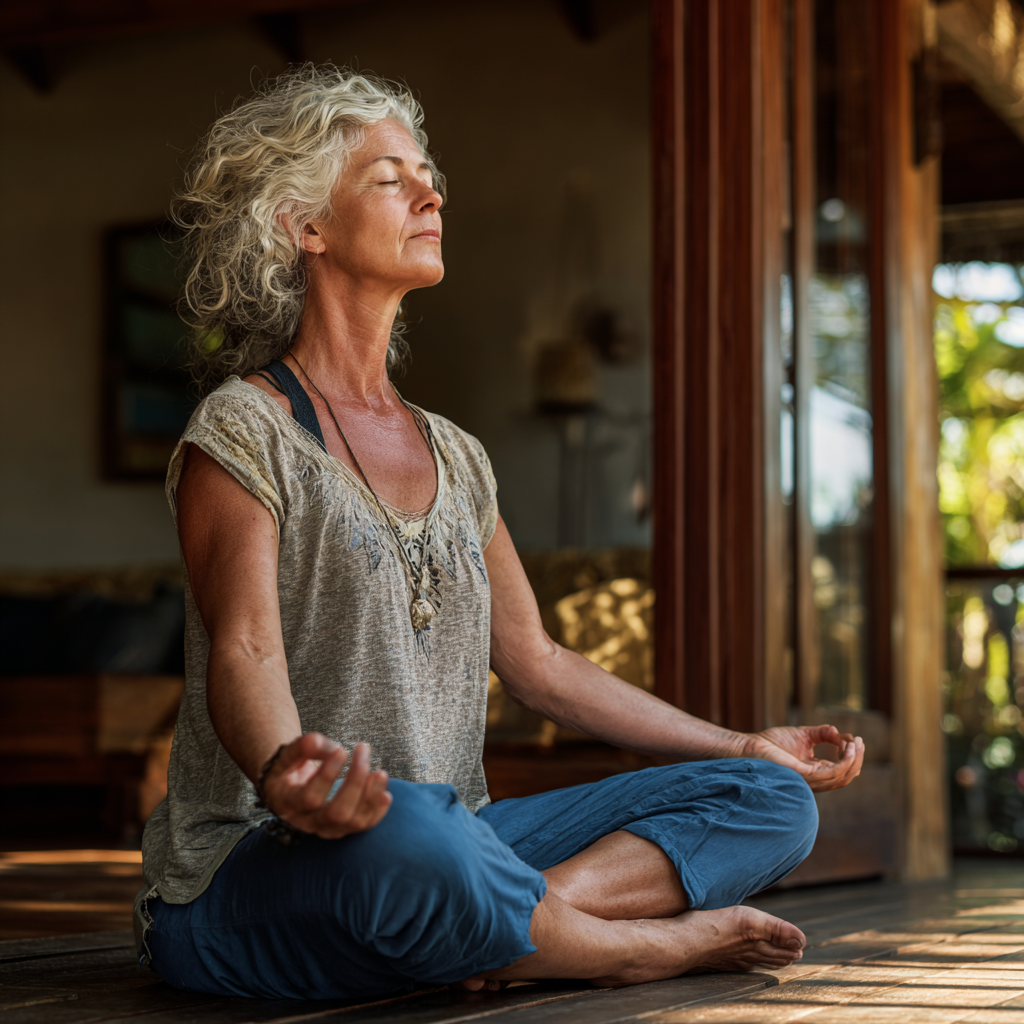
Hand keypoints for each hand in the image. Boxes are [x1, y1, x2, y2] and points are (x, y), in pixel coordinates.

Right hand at [258, 733, 391, 838]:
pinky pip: (364, 826)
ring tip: (380, 772)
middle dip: (355, 782)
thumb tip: (332, 748)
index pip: (311, 798)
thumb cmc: (290, 767)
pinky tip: (386, 794)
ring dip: (371, 797)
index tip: (342, 750)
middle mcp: (308, 822)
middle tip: (363, 750)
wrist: (290, 787)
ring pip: (354, 822)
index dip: (328, 775)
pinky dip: (378, 811)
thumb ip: (304, 747)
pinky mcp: (343, 829)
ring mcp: (327, 829)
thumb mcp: (288, 753)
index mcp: (289, 803)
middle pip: (337, 813)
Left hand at [741, 725, 863, 791]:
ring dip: (854, 760)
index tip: (855, 739)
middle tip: (861, 742)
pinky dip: (844, 762)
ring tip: (857, 743)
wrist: (749, 746)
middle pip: (845, 776)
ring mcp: (810, 781)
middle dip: (857, 760)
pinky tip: (848, 748)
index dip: (851, 757)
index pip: (840, 771)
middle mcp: (814, 780)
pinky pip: (831, 773)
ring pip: (842, 777)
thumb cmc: (771, 743)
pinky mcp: (804, 776)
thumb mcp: (802, 735)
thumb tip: (839, 732)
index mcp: (814, 772)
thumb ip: (822, 734)